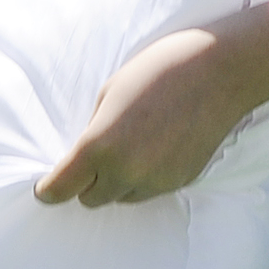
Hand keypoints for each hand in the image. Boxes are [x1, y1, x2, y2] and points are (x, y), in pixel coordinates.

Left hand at [33, 25, 252, 207]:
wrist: (222, 70)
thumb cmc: (162, 69)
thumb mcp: (111, 91)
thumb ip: (94, 130)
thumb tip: (87, 155)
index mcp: (100, 147)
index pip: (59, 190)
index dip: (48, 189)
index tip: (47, 186)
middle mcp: (126, 172)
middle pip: (89, 199)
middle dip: (85, 183)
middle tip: (94, 157)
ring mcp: (157, 180)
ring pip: (121, 197)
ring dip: (117, 182)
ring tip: (131, 148)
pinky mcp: (181, 180)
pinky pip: (150, 190)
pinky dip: (145, 178)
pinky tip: (156, 148)